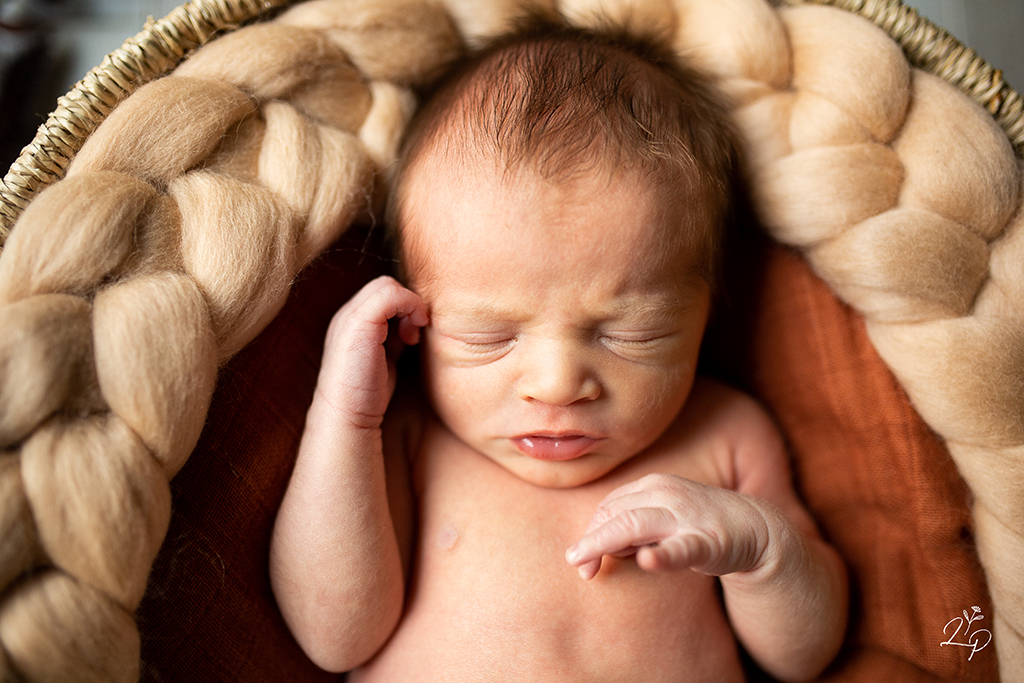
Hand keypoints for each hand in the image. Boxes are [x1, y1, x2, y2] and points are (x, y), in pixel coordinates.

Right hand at [315, 276, 427, 429]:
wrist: (347, 415)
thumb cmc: (367, 393)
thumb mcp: (386, 356)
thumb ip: (395, 335)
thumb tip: (414, 322)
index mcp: (352, 320)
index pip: (383, 293)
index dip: (403, 308)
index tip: (412, 336)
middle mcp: (347, 313)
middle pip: (386, 285)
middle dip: (407, 306)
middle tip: (413, 336)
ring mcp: (350, 315)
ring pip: (388, 285)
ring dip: (410, 306)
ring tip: (411, 337)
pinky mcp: (359, 322)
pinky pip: (390, 293)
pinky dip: (410, 307)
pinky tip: (411, 336)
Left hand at [565, 473, 775, 579]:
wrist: (754, 528)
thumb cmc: (695, 524)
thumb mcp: (659, 518)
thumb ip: (629, 529)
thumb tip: (597, 550)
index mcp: (651, 485)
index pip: (609, 505)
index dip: (589, 532)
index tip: (579, 559)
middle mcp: (665, 494)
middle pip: (614, 514)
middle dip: (591, 541)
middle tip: (578, 568)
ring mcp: (686, 516)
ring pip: (635, 525)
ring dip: (604, 543)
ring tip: (585, 565)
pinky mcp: (708, 541)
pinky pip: (682, 548)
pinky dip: (664, 555)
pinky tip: (648, 561)